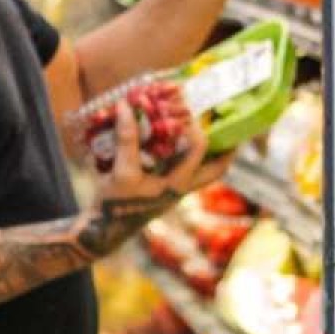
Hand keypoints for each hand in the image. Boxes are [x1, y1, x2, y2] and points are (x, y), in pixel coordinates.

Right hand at [84, 101, 230, 255]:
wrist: (107, 227)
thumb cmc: (116, 202)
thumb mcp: (120, 170)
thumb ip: (126, 140)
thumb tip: (125, 106)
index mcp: (177, 183)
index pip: (199, 149)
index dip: (195, 126)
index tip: (185, 110)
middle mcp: (182, 188)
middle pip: (217, 169)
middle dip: (226, 149)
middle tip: (227, 128)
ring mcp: (176, 191)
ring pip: (206, 173)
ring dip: (212, 155)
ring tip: (211, 134)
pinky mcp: (166, 191)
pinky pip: (189, 173)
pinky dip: (191, 159)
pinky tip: (179, 145)